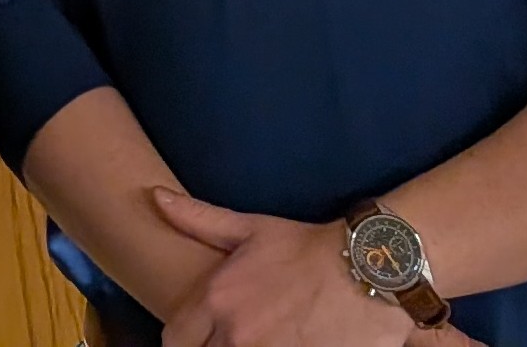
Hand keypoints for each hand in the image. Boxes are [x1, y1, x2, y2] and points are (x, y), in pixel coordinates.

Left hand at [153, 189, 411, 346]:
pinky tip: (286, 346)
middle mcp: (236, 335)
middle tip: (230, 338)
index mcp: (217, 301)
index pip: (175, 340)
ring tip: (257, 341)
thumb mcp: (251, 229)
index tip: (199, 337)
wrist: (370, 269)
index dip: (184, 340)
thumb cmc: (308, 248)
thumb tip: (156, 196)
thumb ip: (198, 219)